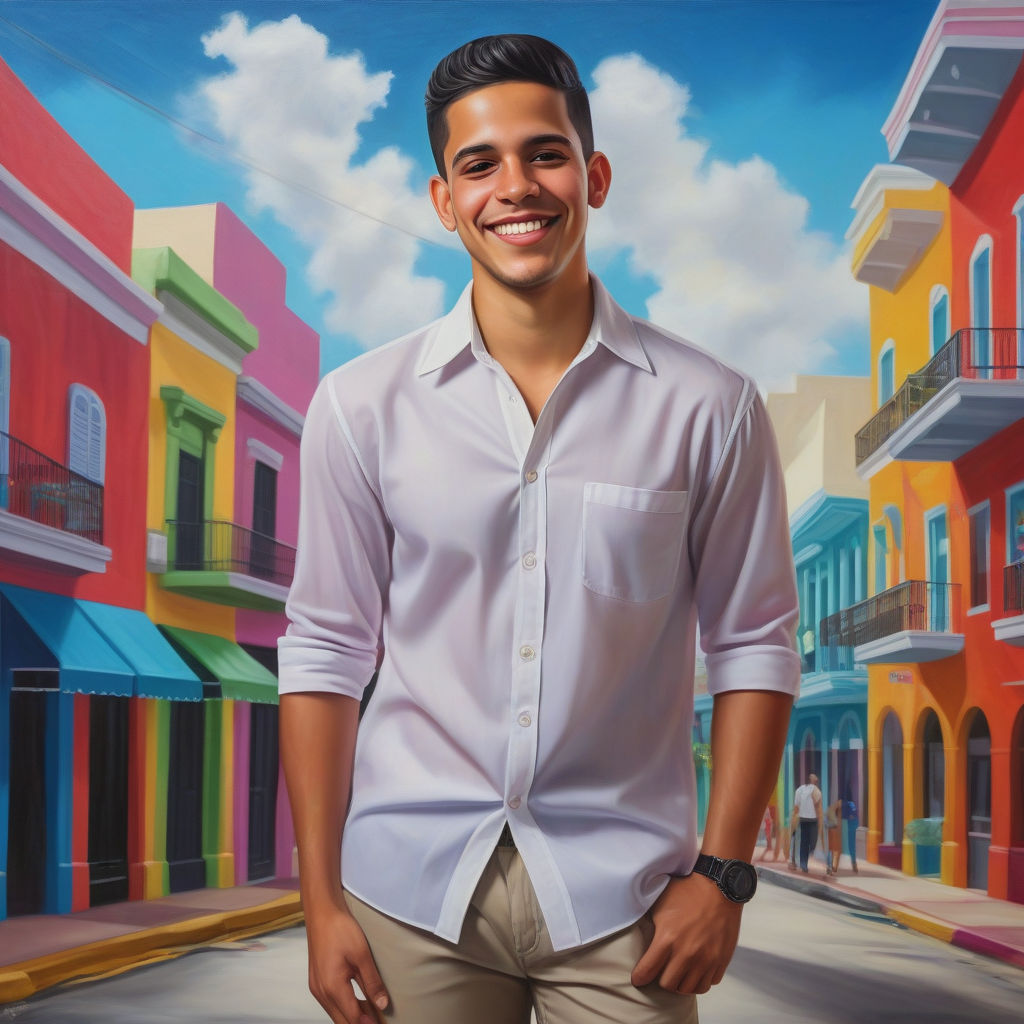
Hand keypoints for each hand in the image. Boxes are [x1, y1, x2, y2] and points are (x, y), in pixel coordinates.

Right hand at [305, 902, 389, 1023]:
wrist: (321, 912)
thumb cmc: (341, 929)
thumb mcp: (362, 954)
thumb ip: (372, 982)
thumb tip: (383, 1004)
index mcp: (332, 987)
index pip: (353, 1018)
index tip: (383, 1023)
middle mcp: (321, 992)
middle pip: (342, 1021)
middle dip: (361, 1022)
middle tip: (380, 1019)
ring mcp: (317, 987)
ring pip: (336, 1013)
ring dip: (353, 1016)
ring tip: (374, 1012)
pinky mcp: (317, 981)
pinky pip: (331, 1003)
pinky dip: (345, 1007)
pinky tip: (359, 1001)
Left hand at [631, 874, 742, 995]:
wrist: (719, 886)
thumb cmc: (688, 891)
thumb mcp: (661, 904)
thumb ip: (650, 926)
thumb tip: (639, 939)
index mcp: (667, 938)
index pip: (647, 971)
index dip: (639, 977)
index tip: (638, 978)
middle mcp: (687, 953)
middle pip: (668, 985)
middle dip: (661, 978)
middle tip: (662, 969)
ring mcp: (706, 959)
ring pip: (689, 989)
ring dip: (681, 982)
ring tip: (679, 971)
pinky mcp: (721, 960)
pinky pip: (708, 983)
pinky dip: (700, 979)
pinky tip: (696, 968)